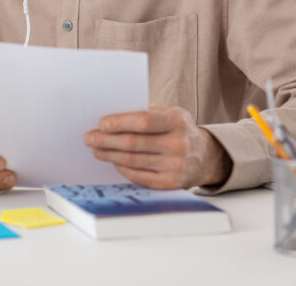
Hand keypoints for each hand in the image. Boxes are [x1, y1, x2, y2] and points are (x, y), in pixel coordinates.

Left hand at [84, 104, 230, 188]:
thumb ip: (147, 112)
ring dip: (110, 155)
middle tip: (90, 138)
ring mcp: (176, 166)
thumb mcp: (171, 114)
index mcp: (177, 121)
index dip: (120, 122)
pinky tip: (114, 162)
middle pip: (134, 143)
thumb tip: (113, 116)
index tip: (101, 123)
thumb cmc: (179, 130)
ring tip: (96, 150)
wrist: (206, 156)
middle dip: (107, 140)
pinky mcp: (171, 184)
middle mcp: (178, 144)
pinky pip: (140, 177)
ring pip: (133, 161)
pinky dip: (123, 169)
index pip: (143, 121)